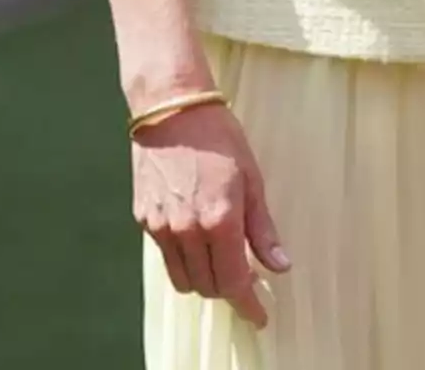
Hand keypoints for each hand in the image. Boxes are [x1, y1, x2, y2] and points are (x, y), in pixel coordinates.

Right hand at [131, 103, 289, 327]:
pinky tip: (194, 236)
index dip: (248, 305)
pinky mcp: (144, 219)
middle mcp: (187, 231)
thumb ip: (262, 228)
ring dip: (203, 278)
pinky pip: (165, 255)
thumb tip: (280, 265)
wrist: (171, 107)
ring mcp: (162, 227)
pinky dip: (183, 257)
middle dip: (228, 289)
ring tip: (218, 258)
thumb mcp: (251, 178)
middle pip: (208, 286)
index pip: (234, 281)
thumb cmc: (219, 136)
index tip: (259, 316)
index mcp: (219, 220)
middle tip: (243, 275)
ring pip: (183, 279)